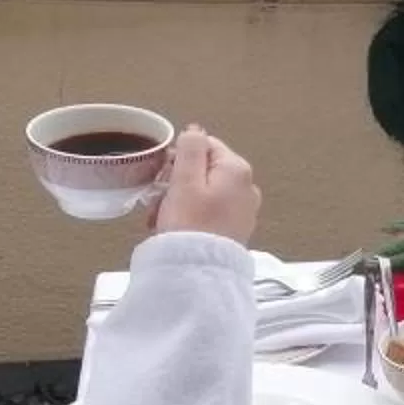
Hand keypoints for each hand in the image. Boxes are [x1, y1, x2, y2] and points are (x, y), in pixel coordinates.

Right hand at [152, 124, 260, 244]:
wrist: (199, 274)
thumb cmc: (190, 225)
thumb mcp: (185, 180)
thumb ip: (191, 148)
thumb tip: (196, 130)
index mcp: (237, 169)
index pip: (204, 145)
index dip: (179, 157)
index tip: (162, 177)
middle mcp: (246, 187)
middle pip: (204, 170)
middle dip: (176, 183)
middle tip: (157, 202)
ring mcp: (243, 210)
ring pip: (204, 194)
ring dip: (179, 202)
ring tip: (160, 220)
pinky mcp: (235, 230)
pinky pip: (209, 213)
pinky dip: (190, 217)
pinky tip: (174, 231)